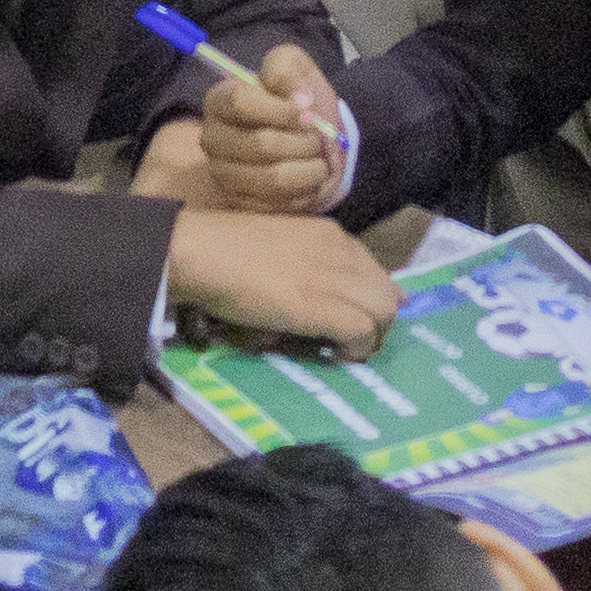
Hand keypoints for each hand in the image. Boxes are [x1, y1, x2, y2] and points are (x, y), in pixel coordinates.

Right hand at [168, 210, 399, 352]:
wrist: (203, 253)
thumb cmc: (223, 248)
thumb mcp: (278, 246)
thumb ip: (304, 262)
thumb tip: (315, 294)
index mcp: (329, 234)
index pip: (372, 268)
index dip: (373, 296)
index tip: (364, 316)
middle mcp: (341, 252)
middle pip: (386, 293)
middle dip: (378, 321)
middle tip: (353, 341)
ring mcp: (335, 279)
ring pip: (383, 313)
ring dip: (371, 337)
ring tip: (346, 350)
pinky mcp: (324, 308)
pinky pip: (363, 332)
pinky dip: (356, 349)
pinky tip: (336, 355)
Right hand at [192, 42, 356, 213]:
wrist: (310, 141)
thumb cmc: (298, 102)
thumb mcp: (295, 67)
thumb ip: (288, 70)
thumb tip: (298, 97)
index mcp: (219, 99)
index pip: (241, 102)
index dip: (281, 109)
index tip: (310, 112)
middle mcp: (213, 138)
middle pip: (261, 144)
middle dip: (303, 142)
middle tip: (321, 139)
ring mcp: (223, 174)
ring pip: (273, 178)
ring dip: (309, 169)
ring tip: (320, 159)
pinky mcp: (240, 204)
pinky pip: (279, 204)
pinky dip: (305, 192)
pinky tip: (310, 179)